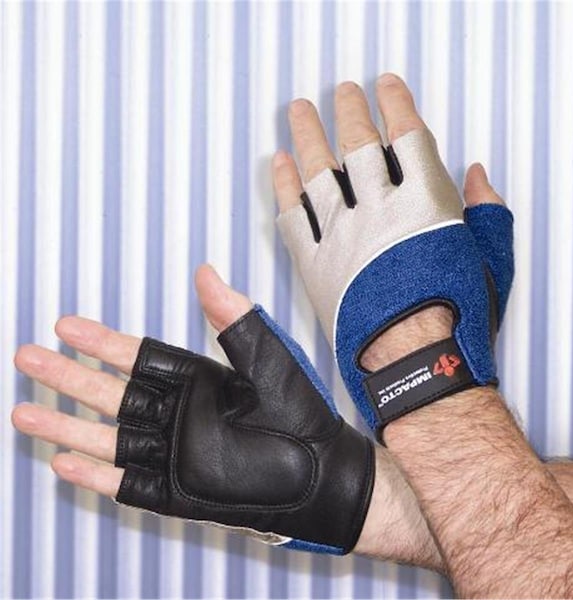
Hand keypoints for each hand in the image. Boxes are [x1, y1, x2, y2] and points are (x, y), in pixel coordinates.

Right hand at [12, 265, 373, 554]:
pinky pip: (125, 482)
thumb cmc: (300, 414)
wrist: (320, 474)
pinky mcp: (175, 492)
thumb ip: (234, 321)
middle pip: (111, 394)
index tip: (66, 325)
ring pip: (108, 438)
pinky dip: (94, 474)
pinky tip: (63, 460)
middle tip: (26, 358)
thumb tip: (206, 272)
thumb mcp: (266, 361)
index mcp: (197, 380)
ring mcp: (173, 454)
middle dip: (68, 377)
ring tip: (24, 412)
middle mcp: (178, 414)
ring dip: (67, 426)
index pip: (138, 357)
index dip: (101, 343)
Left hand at [272, 74, 513, 435]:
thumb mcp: (490, 259)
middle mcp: (379, 212)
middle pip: (358, 146)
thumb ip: (485, 212)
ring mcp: (341, 238)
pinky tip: (278, 164)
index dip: (395, 104)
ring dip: (307, 136)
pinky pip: (292, 217)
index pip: (407, 136)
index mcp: (426, 203)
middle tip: (339, 91)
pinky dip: (284, 188)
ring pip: (317, 173)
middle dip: (349, 111)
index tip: (384, 85)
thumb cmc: (458, 318)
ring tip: (298, 109)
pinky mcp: (314, 265)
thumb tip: (476, 176)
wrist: (417, 366)